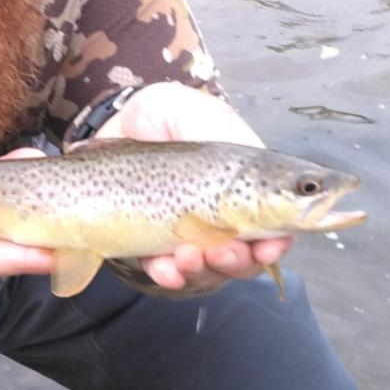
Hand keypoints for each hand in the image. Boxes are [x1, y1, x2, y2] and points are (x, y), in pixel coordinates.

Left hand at [95, 82, 291, 291]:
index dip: (277, 244)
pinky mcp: (152, 244)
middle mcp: (221, 217)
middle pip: (243, 258)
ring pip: (207, 272)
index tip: (268, 247)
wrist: (112, 122)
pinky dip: (168, 276)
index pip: (274, 226)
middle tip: (223, 250)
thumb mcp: (199, 113)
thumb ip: (227, 134)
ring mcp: (187, 234)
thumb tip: (254, 157)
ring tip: (188, 256)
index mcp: (244, 188)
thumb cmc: (163, 115)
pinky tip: (164, 267)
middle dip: (238, 262)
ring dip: (203, 271)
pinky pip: (166, 273)